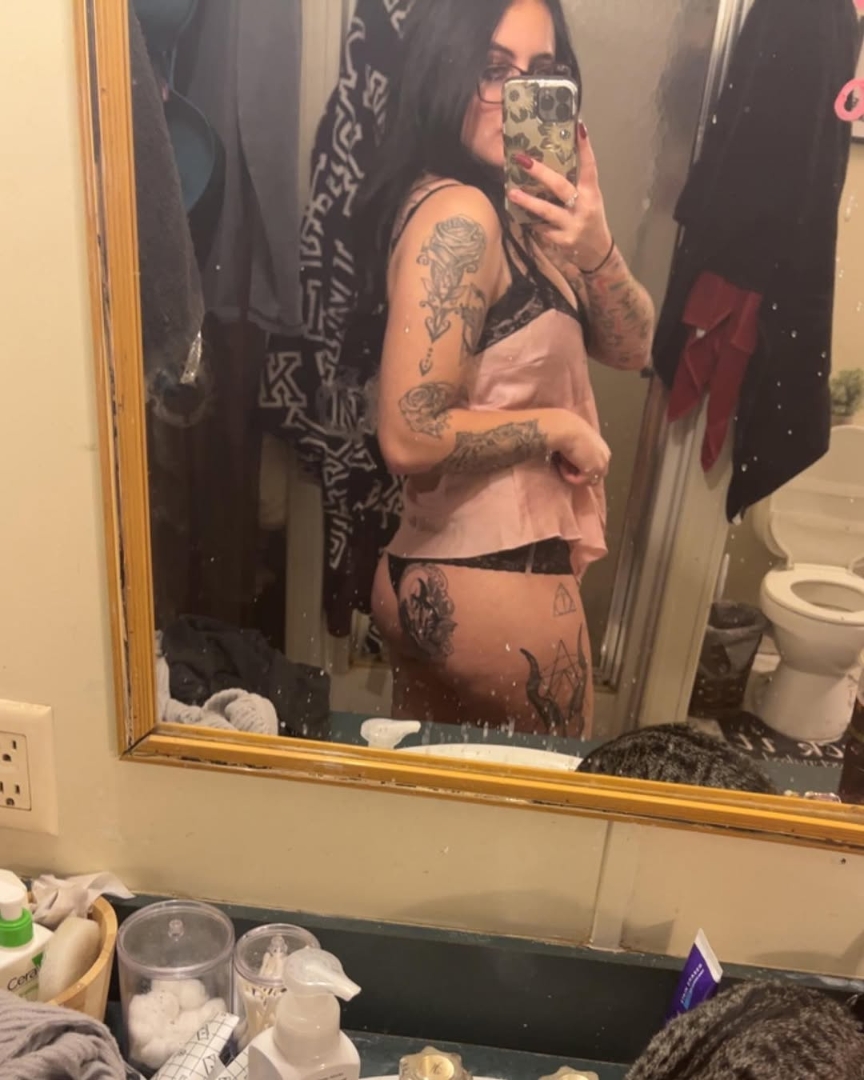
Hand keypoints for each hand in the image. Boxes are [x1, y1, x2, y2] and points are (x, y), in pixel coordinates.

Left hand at [507, 123, 612, 275]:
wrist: (597, 253)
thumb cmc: (589, 220)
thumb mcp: (589, 200)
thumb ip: (575, 185)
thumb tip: (550, 163)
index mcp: (591, 193)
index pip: (590, 166)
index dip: (585, 147)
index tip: (578, 128)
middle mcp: (583, 207)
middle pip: (560, 187)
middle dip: (541, 173)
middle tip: (522, 160)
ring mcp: (572, 225)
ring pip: (547, 211)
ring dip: (528, 202)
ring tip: (511, 193)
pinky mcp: (562, 240)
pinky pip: (542, 229)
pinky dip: (531, 222)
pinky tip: (520, 216)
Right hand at [551, 414, 610, 487]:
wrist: (566, 429)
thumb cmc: (568, 429)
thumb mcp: (578, 441)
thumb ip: (581, 451)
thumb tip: (572, 461)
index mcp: (603, 449)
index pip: (597, 467)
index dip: (582, 469)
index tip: (568, 465)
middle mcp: (606, 457)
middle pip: (594, 477)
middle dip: (580, 475)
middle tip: (565, 467)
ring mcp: (601, 465)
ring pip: (586, 481)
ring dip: (573, 475)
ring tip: (562, 463)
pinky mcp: (593, 471)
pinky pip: (578, 482)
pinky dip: (568, 476)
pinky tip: (562, 464)